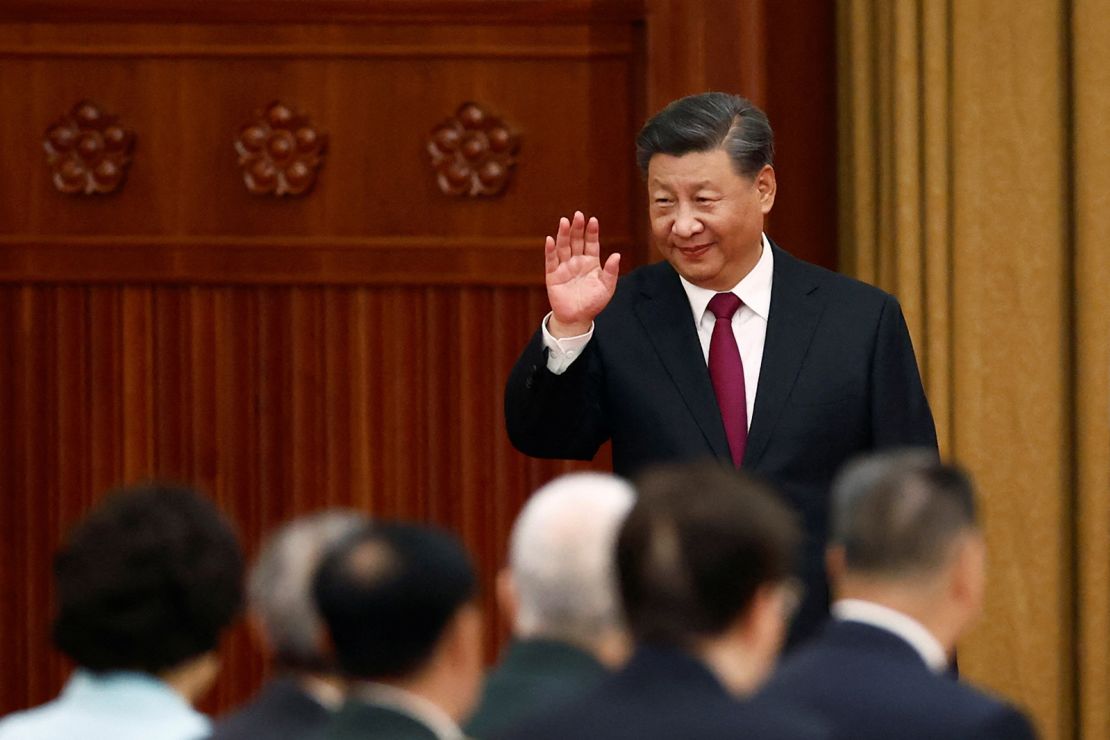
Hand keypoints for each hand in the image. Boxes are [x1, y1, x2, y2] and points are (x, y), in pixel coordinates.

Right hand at [544, 211, 620, 336]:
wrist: (577, 319)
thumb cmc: (593, 303)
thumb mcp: (607, 287)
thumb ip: (611, 271)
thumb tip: (617, 255)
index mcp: (591, 262)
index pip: (591, 243)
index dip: (592, 232)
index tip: (593, 220)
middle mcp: (577, 261)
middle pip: (576, 241)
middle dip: (577, 228)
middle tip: (578, 215)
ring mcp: (564, 267)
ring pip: (563, 247)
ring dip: (563, 234)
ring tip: (564, 221)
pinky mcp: (553, 275)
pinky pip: (551, 261)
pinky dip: (550, 250)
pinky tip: (550, 240)